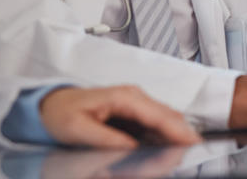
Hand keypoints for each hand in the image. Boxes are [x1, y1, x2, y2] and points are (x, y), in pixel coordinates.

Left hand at [39, 86, 200, 147]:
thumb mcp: (78, 129)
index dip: (176, 129)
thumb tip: (133, 147)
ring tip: (188, 149)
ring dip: (177, 133)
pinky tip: (172, 145)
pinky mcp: (134, 111)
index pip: (157, 114)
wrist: (51, 105)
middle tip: (195, 149)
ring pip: (165, 118)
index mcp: (124, 97)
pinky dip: (167, 133)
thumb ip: (107, 138)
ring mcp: (136, 103)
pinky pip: (157, 122)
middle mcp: (134, 96)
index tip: (191, 142)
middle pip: (167, 115)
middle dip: (182, 132)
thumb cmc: (62, 113)